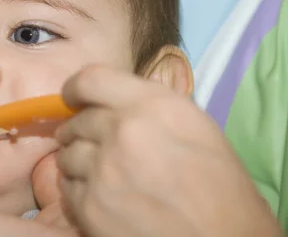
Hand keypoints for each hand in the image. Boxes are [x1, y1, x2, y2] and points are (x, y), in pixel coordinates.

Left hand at [55, 64, 283, 236]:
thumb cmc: (220, 184)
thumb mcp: (192, 124)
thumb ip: (145, 105)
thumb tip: (107, 103)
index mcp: (151, 104)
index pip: (90, 79)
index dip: (75, 89)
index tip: (72, 98)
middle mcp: (122, 131)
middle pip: (76, 121)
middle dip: (79, 131)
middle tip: (92, 144)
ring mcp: (103, 170)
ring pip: (67, 155)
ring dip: (78, 162)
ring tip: (102, 174)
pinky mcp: (91, 207)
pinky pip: (67, 189)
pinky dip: (79, 191)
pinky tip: (102, 197)